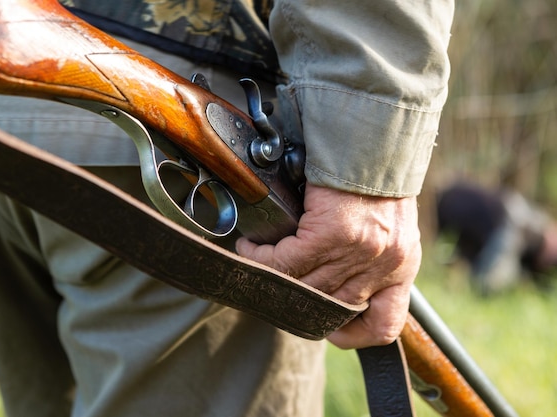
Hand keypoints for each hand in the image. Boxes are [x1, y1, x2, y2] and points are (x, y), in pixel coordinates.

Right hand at [235, 183, 421, 348]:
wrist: (375, 140)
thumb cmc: (376, 179)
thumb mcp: (391, 228)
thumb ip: (371, 258)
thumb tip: (333, 276)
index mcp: (401, 268)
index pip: (383, 325)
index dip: (351, 334)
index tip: (329, 326)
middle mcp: (382, 266)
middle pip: (328, 307)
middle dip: (295, 302)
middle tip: (274, 287)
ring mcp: (357, 253)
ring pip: (302, 287)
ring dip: (272, 279)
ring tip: (257, 262)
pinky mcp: (331, 234)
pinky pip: (285, 262)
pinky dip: (261, 257)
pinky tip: (252, 246)